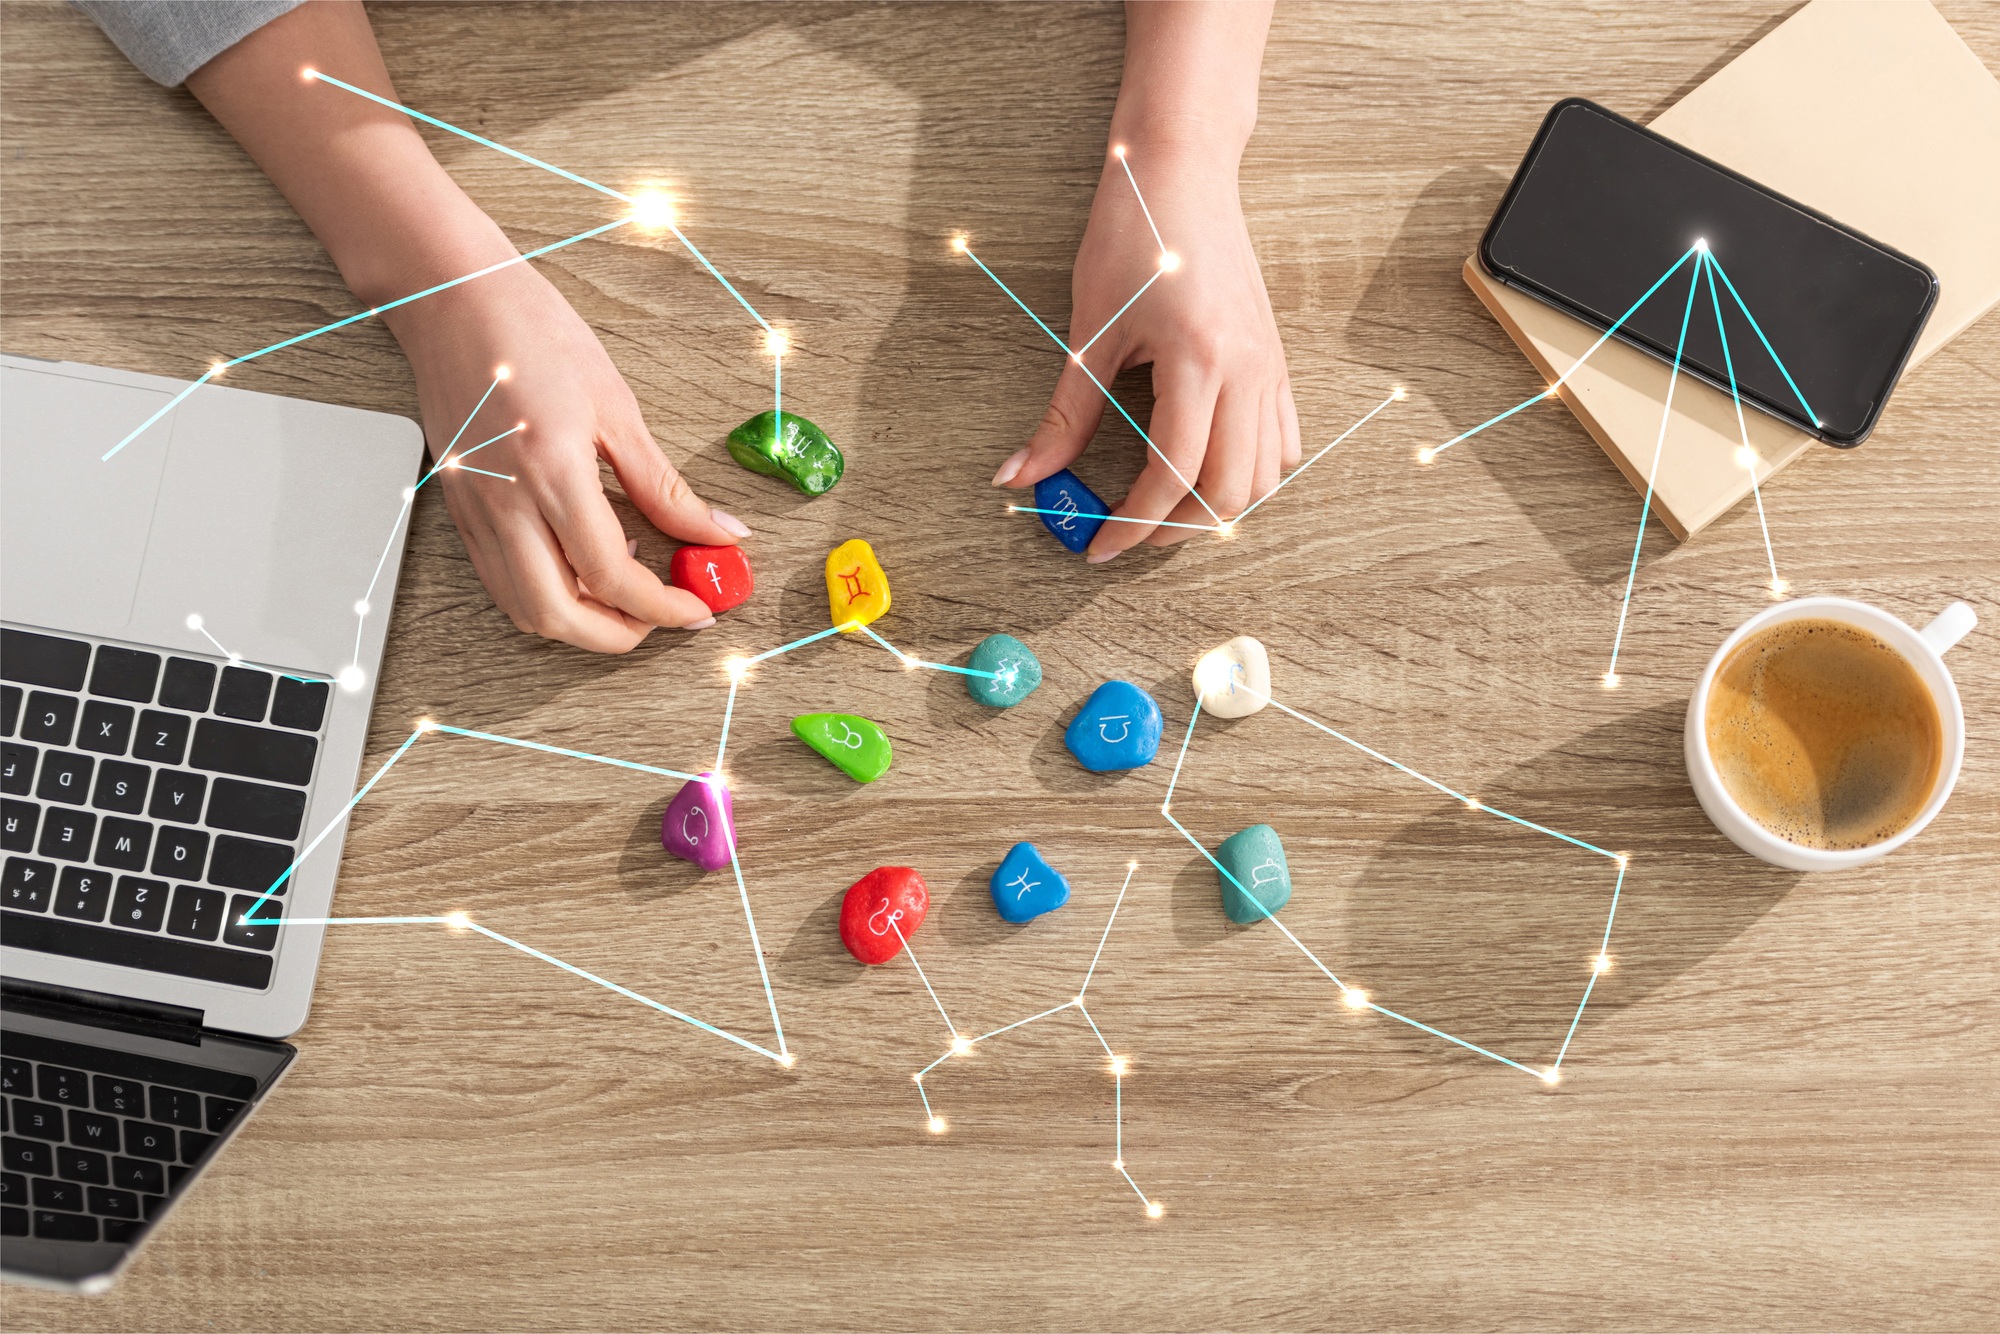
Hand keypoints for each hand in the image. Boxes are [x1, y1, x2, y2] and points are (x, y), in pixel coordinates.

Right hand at [386, 262, 748, 651]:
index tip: (696, 610)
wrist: (451, 298)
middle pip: (557, 615)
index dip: (661, 607)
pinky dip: (545, 593)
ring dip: (578, 622)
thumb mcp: (617, 407)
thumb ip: (665, 486)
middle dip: (617, 635)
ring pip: (521, 608)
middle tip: (661, 617)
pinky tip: (580, 562)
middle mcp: (504, 502)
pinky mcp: (458, 508)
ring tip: (625, 591)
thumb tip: (720, 531)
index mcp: (551, 472)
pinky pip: (500, 580)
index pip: (610, 575)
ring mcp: (473, 510)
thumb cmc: (532, 333)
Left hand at [992, 139, 1298, 559]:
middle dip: (1176, 528)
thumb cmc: (1133, 233)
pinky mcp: (1275, 359)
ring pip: (1265, 475)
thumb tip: (1019, 477)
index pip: (1173, 476)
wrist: (1182, 171)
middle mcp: (1248, 370)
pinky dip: (1250, 472)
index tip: (1098, 547)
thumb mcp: (1088, 331)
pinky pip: (1282, 440)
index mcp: (1201, 361)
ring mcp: (1270, 366)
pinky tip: (1208, 468)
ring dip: (1217, 507)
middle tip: (1128, 532)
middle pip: (1230, 492)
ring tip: (1165, 509)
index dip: (1132, 524)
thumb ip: (1063, 416)